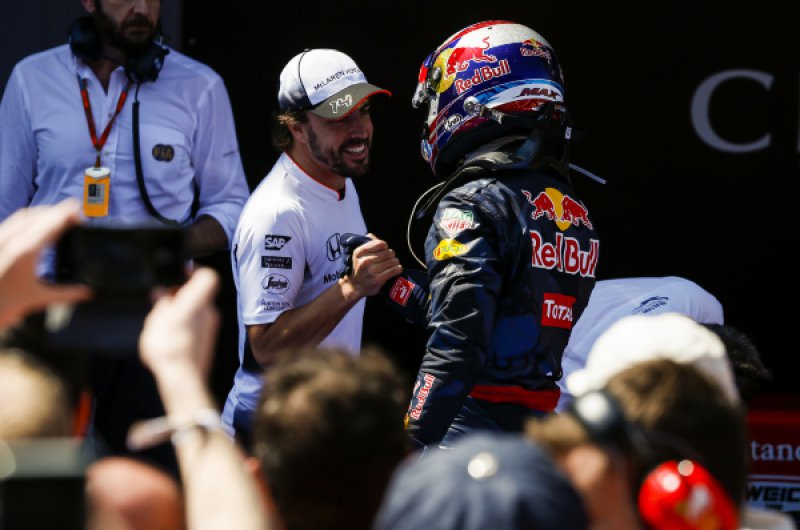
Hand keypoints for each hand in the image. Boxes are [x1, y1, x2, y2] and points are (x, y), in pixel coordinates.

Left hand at [0, 200, 90, 328]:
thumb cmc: (2, 302)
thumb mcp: (37, 299)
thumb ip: (66, 294)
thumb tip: (86, 293)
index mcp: (26, 250)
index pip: (50, 223)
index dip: (66, 214)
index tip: (79, 210)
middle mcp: (11, 239)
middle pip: (38, 214)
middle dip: (57, 211)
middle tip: (73, 213)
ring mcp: (1, 239)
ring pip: (24, 216)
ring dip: (42, 213)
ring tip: (56, 217)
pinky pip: (13, 222)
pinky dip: (29, 219)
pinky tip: (33, 227)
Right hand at [139, 267, 220, 379]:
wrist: (182, 378)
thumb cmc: (169, 348)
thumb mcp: (156, 319)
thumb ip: (161, 303)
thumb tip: (162, 294)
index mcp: (198, 302)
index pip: (208, 276)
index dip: (195, 271)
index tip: (181, 272)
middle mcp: (209, 312)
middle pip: (200, 294)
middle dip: (181, 294)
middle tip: (163, 300)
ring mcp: (211, 327)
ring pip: (198, 310)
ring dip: (182, 311)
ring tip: (162, 321)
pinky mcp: (208, 341)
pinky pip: (197, 325)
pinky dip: (185, 325)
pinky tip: (170, 335)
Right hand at [347, 234, 402, 296]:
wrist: (354, 286)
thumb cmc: (359, 268)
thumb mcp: (359, 254)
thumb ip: (367, 244)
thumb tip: (372, 235)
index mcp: (360, 252)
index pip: (380, 243)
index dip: (385, 246)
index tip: (384, 250)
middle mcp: (365, 261)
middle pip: (388, 252)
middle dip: (391, 255)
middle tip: (389, 258)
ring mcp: (372, 271)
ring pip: (393, 261)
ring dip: (395, 262)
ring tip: (392, 264)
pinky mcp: (378, 279)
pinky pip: (394, 270)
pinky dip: (398, 269)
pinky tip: (396, 269)